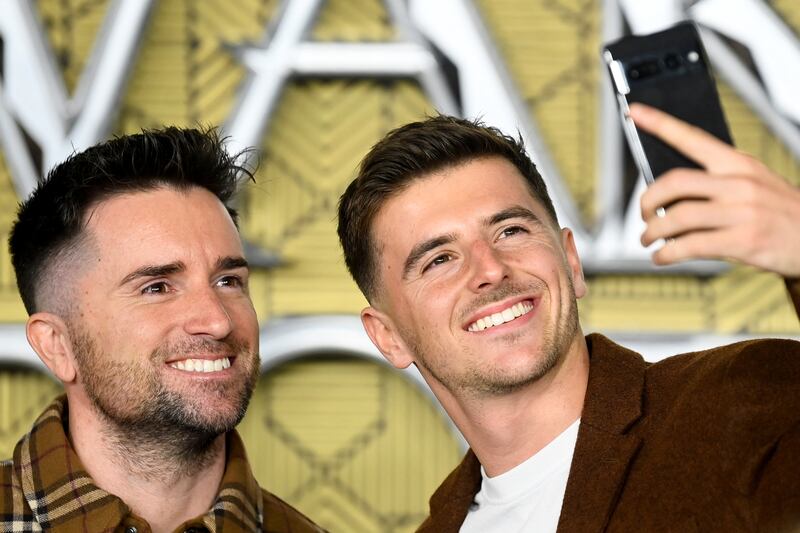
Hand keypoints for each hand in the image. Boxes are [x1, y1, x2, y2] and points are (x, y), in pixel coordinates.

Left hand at [631, 103, 799, 276]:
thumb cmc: (779, 212)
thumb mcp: (754, 182)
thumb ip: (717, 179)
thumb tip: (669, 189)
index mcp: (738, 163)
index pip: (693, 138)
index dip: (661, 124)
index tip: (636, 112)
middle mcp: (740, 183)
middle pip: (674, 182)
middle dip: (647, 200)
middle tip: (643, 213)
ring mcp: (743, 212)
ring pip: (677, 217)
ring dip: (652, 231)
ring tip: (648, 238)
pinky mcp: (743, 241)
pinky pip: (690, 246)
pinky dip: (667, 253)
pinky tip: (662, 256)